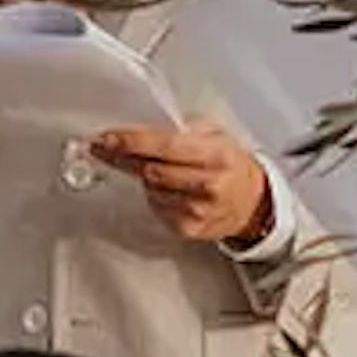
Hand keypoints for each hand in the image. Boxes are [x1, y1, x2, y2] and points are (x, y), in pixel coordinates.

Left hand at [88, 117, 275, 251]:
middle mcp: (208, 184)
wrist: (252, 203)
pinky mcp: (187, 228)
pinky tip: (167, 189)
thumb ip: (185, 128)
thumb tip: (144, 128)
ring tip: (153, 167)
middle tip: (104, 146)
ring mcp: (197, 210)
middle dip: (124, 156)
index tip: (107, 138)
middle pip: (151, 170)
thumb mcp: (217, 135)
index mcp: (216, 155)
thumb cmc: (230, 164)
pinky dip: (154, 195)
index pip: (166, 146)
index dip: (132, 142)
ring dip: (143, 176)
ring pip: (149, 189)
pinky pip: (155, 207)